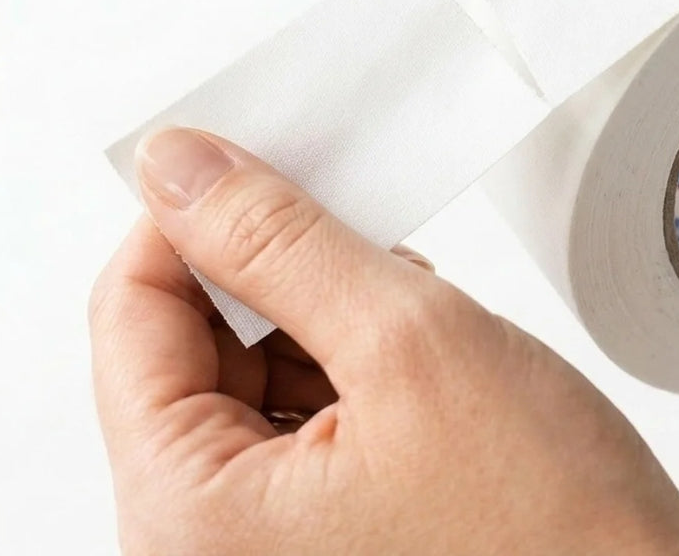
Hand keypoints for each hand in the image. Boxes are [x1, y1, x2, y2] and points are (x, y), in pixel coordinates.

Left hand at [90, 128, 678, 555]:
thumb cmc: (550, 532)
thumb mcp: (409, 345)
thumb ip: (280, 243)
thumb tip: (184, 169)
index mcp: (192, 518)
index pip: (128, 315)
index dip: (189, 216)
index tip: (246, 160)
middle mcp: (209, 542)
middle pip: (187, 341)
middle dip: (268, 263)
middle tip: (345, 216)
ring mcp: (267, 538)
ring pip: (249, 363)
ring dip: (317, 303)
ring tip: (402, 294)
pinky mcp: (325, 522)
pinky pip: (298, 400)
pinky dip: (346, 346)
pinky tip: (410, 335)